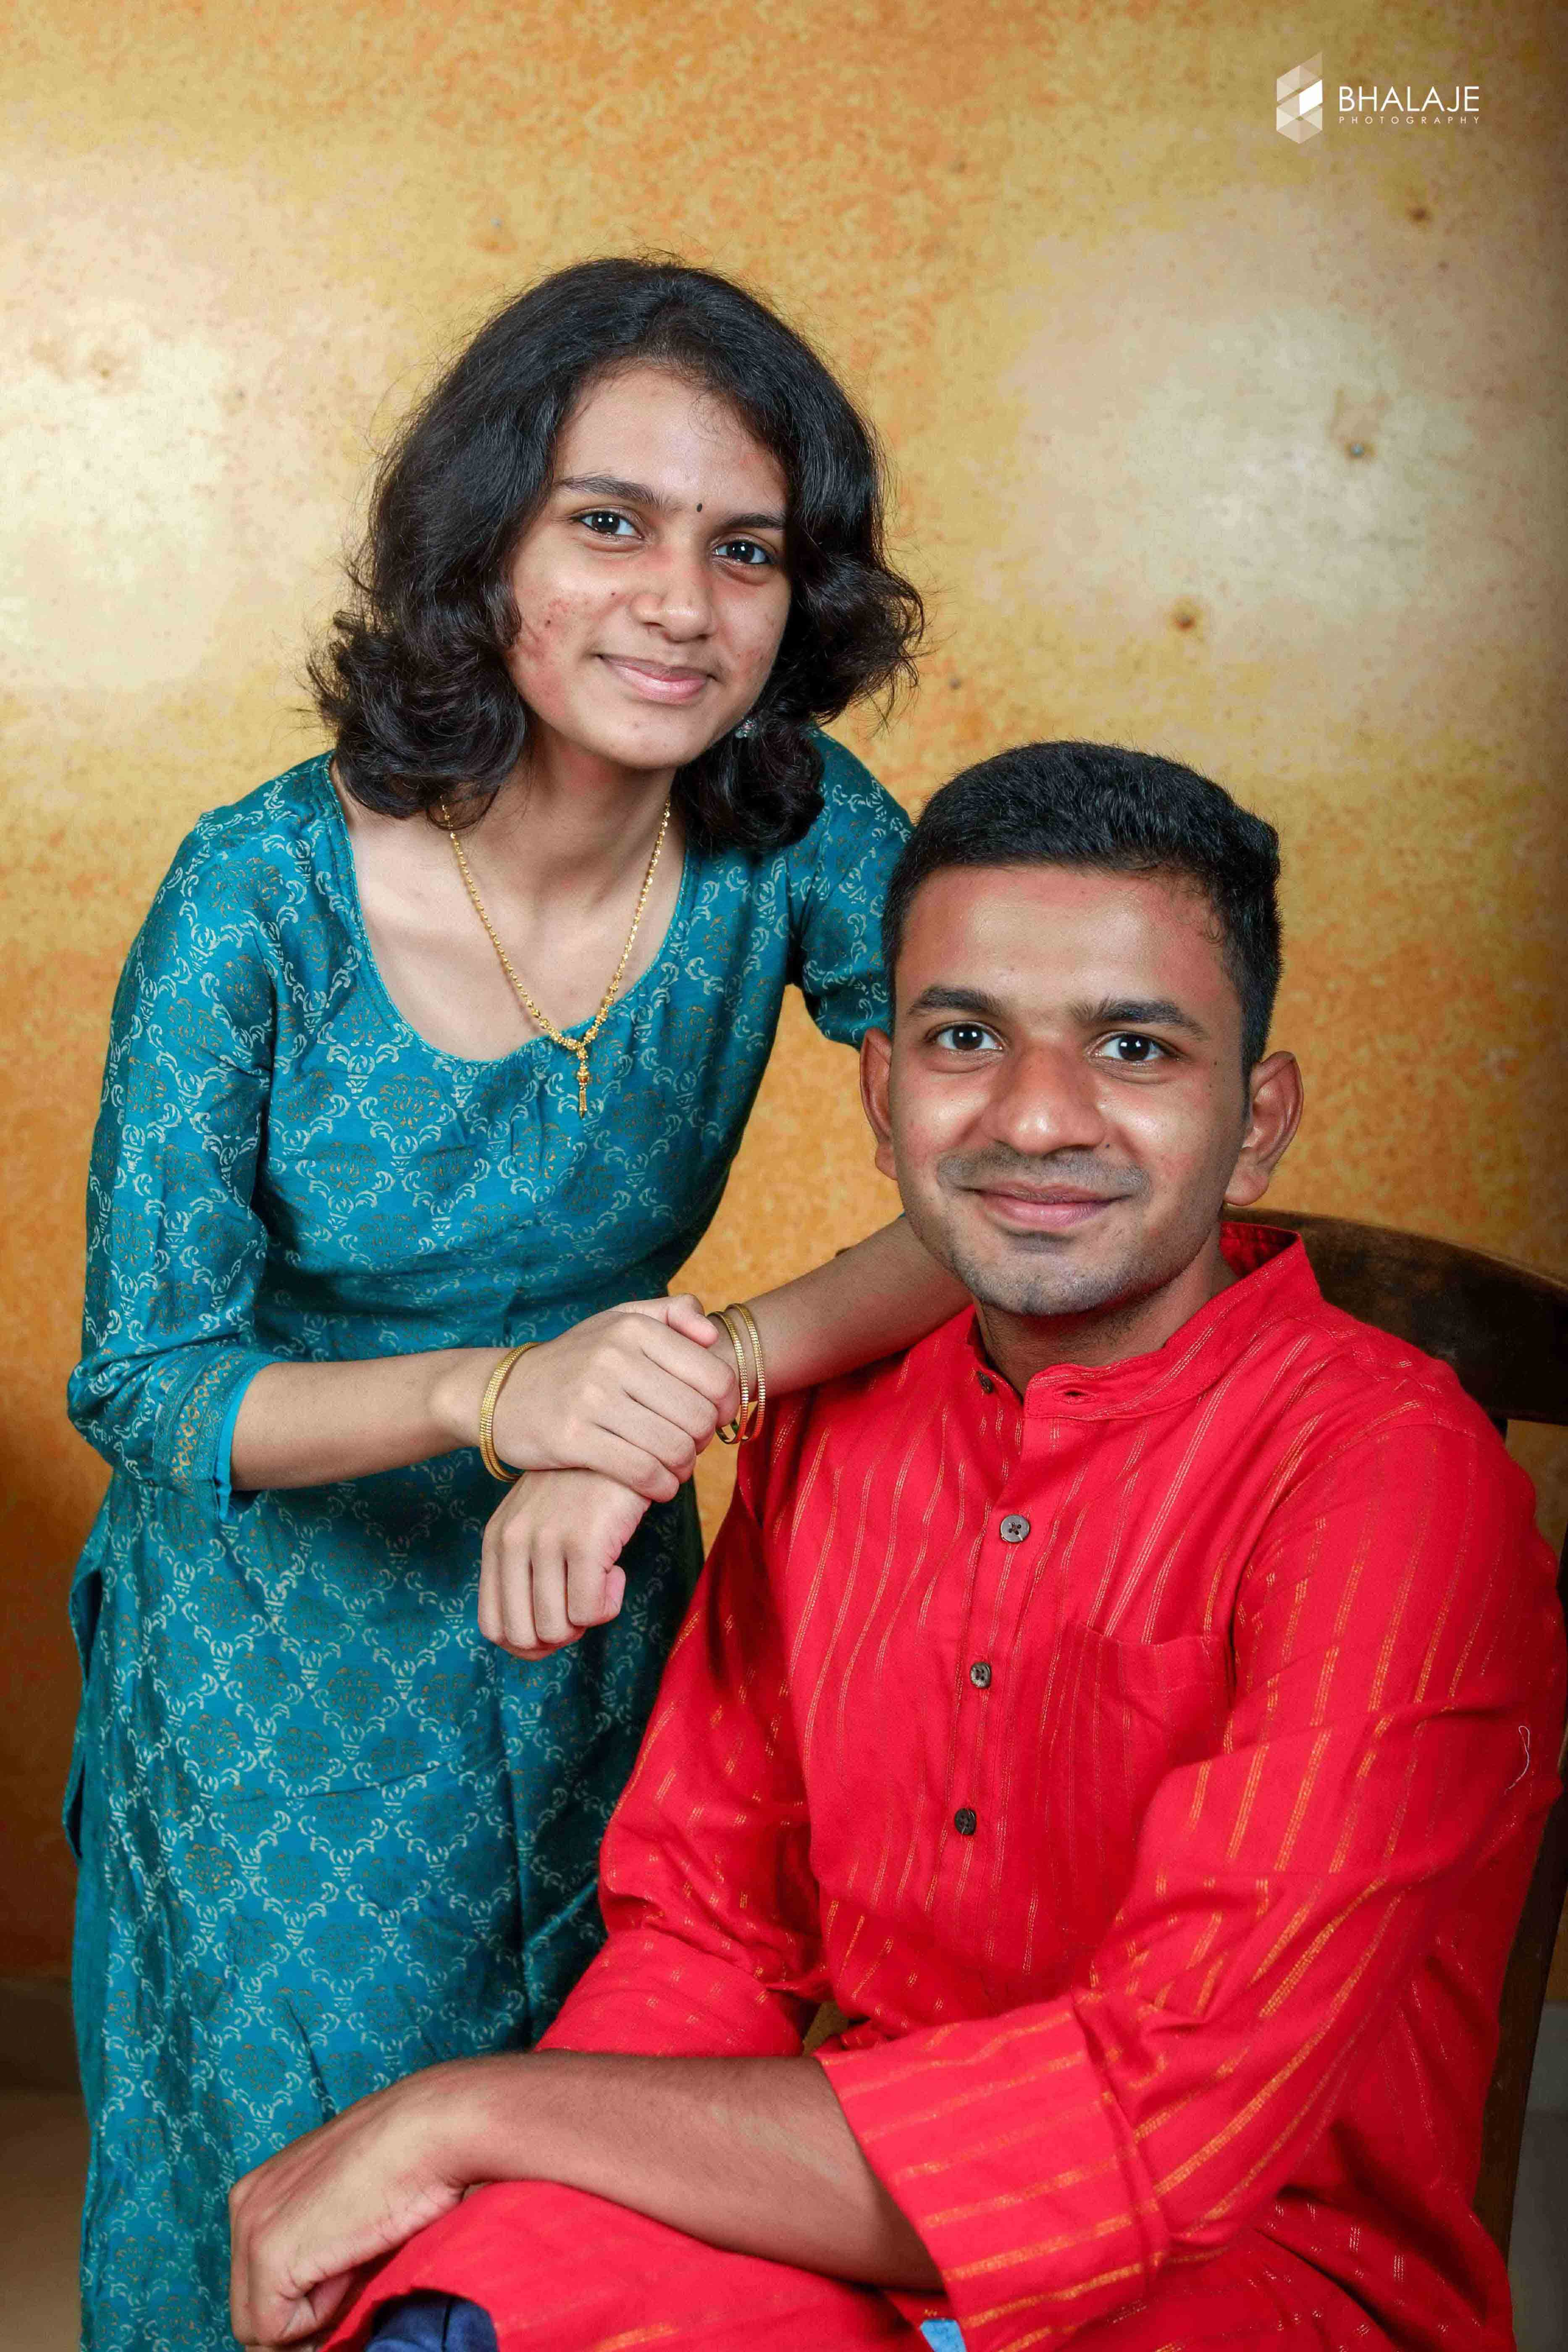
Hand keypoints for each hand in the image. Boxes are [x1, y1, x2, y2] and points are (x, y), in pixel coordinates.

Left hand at [228, 2064, 484, 2348]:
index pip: (259, 2279)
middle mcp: (244, 2203)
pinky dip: (320, 2314)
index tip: (347, 2267)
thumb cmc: (405, 2161)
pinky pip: (277, 2329)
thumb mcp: (345, 2207)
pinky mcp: (270, 2255)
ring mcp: (251, 2228)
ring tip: (354, 2258)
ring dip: (311, 2311)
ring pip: (260, 2324)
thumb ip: (317, 2247)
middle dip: (300, 2309)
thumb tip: (310, 2316)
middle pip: (252, 2304)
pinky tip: (351, 2260)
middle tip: (353, 2270)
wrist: (430, 2131)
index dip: (304, 2295)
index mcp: (262, 2188)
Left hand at [479, 1469, 650, 1657]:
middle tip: (584, 1603)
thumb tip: (539, 1639)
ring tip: (601, 1583)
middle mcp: (513, 1542)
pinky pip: (590, 1612)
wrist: (620, 1445)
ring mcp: (545, 1541)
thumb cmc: (584, 1491)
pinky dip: (609, 1605)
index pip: (493, 1627)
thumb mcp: (539, 1525)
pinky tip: (616, 1572)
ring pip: (557, 1629)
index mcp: (496, 1541)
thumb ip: (527, 1571)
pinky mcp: (583, 1542)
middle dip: (560, 1636)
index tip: (559, 1623)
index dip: (528, 1644)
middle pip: (525, 1637)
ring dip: (586, 1620)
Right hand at [490, 1296, 739, 1500]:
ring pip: (674, 1447)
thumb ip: (671, 1313)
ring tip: (676, 1467)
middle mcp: (614, 1357)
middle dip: (704, 1440)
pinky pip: (642, 1472)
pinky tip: (659, 1486)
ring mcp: (591, 1398)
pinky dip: (661, 1486)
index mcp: (633, 1328)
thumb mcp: (617, 1321)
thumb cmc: (574, 1361)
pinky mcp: (573, 1438)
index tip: (716, 1418)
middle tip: (691, 1445)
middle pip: (698, 1417)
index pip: (714, 1377)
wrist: (501, 1393)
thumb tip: (711, 1332)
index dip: (727, 1406)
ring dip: (684, 1467)